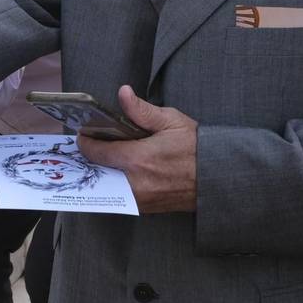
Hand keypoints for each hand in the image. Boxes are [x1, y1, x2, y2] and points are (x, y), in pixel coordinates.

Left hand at [77, 86, 198, 214]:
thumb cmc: (197, 147)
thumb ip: (142, 111)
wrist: (218, 176)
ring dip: (105, 171)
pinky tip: (122, 170)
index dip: (86, 142)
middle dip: (94, 157)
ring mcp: (141, 199)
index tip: (84, 135)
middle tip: (94, 144)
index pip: (97, 153)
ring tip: (108, 156)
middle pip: (99, 171)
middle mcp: (136, 183)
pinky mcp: (147, 208)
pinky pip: (122, 196)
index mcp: (139, 159)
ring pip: (109, 186)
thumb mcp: (171, 121)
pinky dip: (118, 183)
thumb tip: (123, 94)